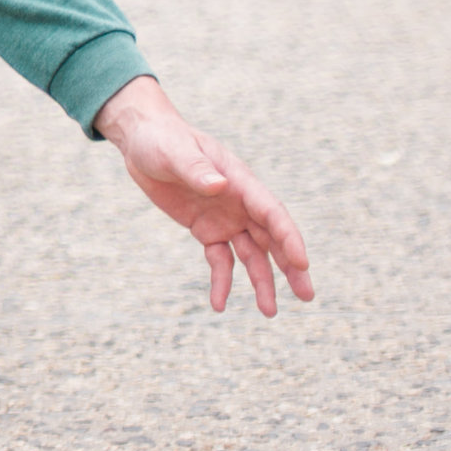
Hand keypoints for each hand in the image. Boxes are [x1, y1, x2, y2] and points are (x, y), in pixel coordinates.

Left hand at [96, 76, 313, 316]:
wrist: (143, 141)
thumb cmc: (162, 139)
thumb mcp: (175, 152)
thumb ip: (196, 169)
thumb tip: (219, 185)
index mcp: (239, 181)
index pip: (272, 212)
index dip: (288, 237)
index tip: (302, 263)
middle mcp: (240, 202)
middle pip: (272, 238)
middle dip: (290, 267)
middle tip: (307, 296)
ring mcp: (225, 218)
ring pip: (251, 254)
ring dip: (261, 282)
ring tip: (269, 312)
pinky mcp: (206, 229)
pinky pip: (220, 259)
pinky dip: (222, 281)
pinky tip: (219, 304)